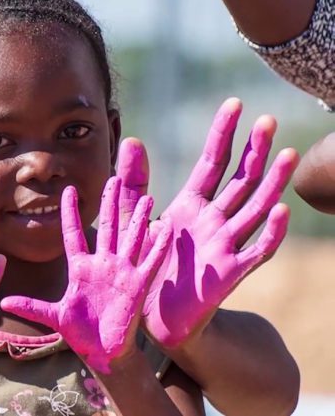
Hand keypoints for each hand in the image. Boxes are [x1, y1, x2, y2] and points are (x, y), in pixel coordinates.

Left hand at [1, 178, 171, 373]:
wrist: (102, 351)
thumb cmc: (78, 333)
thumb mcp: (53, 317)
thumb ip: (31, 307)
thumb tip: (5, 301)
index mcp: (80, 268)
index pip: (73, 234)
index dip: (70, 212)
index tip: (68, 190)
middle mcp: (102, 265)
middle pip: (107, 227)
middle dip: (110, 204)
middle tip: (114, 178)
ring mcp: (121, 273)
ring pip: (131, 239)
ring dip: (139, 219)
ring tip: (147, 197)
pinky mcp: (137, 285)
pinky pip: (150, 262)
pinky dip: (158, 246)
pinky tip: (166, 227)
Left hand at [127, 98, 296, 347]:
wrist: (153, 314)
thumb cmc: (147, 264)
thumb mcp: (136, 219)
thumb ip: (134, 181)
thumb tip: (131, 139)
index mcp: (190, 204)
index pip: (211, 161)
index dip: (223, 134)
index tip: (234, 104)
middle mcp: (213, 219)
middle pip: (239, 179)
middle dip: (254, 150)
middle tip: (268, 119)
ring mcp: (226, 243)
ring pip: (255, 208)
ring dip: (272, 183)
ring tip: (287, 154)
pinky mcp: (231, 271)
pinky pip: (257, 250)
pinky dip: (271, 232)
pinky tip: (281, 211)